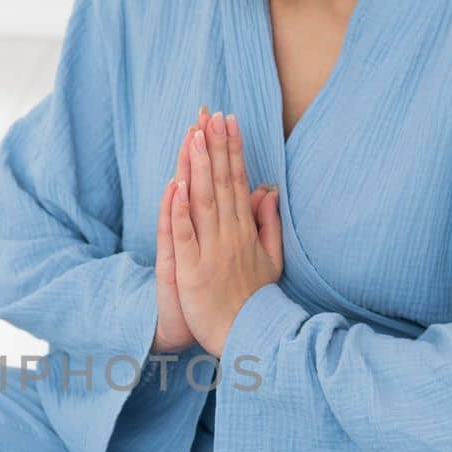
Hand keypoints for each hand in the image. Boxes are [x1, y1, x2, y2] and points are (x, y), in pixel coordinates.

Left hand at [170, 110, 282, 358]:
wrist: (249, 337)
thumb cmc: (256, 302)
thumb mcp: (272, 260)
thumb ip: (269, 224)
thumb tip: (269, 191)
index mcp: (246, 231)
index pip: (238, 181)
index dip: (232, 150)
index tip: (228, 122)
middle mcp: (230, 235)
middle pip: (222, 183)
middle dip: (217, 146)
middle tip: (212, 114)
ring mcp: (211, 251)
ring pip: (204, 201)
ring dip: (199, 167)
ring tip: (195, 135)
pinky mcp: (192, 269)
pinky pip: (185, 233)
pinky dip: (181, 209)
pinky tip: (179, 184)